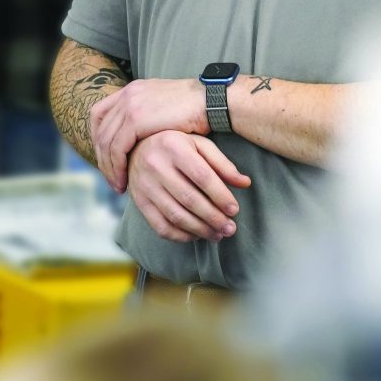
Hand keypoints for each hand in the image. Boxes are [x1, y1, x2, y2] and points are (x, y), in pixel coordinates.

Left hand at [90, 77, 206, 192]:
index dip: (97, 136)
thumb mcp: (163, 106)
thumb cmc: (195, 109)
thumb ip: (147, 113)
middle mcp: (127, 95)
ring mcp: (130, 105)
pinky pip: (117, 148)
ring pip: (106, 141)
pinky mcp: (136, 120)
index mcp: (132, 89)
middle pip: (100, 129)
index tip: (105, 156)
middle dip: (101, 156)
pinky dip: (116, 166)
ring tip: (117, 184)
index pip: (99, 113)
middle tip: (110, 176)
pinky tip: (124, 179)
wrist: (210, 101)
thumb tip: (137, 132)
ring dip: (108, 166)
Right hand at [126, 132, 250, 242]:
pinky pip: (160, 226)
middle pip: (189, 199)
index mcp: (174, 147)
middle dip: (213, 218)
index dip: (220, 195)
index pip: (201, 176)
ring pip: (175, 216)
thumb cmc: (175, 145)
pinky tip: (196, 235)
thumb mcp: (199, 144)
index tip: (234, 209)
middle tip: (230, 228)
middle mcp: (155, 165)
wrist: (135, 148)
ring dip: (200, 230)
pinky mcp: (139, 202)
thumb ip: (222, 163)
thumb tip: (245, 183)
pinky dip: (181, 236)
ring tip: (218, 235)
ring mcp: (144, 185)